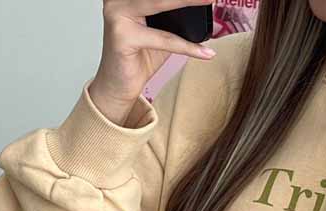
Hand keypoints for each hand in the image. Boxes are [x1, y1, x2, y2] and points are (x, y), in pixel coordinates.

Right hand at [90, 1, 214, 124]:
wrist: (118, 86)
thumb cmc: (137, 58)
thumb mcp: (158, 31)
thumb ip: (172, 16)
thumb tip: (199, 5)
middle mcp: (117, 0)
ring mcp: (117, 14)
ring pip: (161, 3)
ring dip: (188, 2)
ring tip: (208, 0)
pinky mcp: (122, 36)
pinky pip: (163, 39)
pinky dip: (186, 46)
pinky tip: (204, 52)